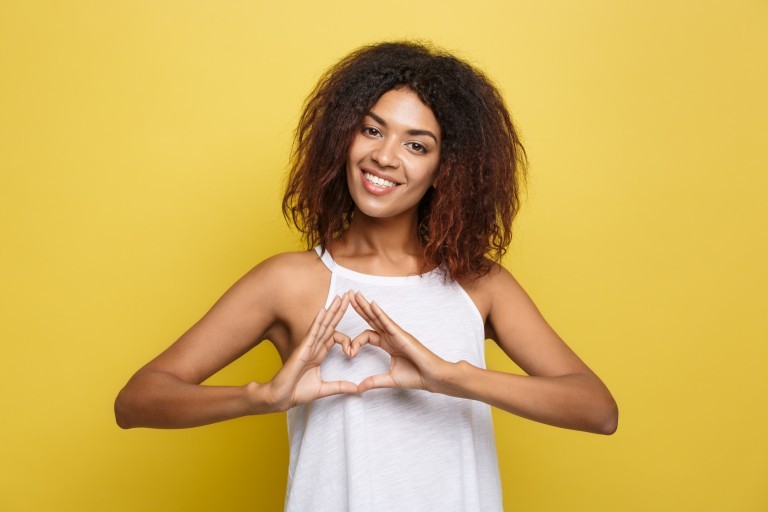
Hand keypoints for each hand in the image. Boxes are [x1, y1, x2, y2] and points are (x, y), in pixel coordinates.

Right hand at [264, 294, 357, 410]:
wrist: (281, 398)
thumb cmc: (297, 392)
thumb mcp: (324, 389)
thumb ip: (341, 386)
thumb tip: (357, 389)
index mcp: (319, 354)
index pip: (334, 335)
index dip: (344, 330)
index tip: (351, 335)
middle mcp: (314, 347)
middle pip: (329, 325)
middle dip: (339, 310)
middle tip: (349, 295)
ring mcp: (308, 346)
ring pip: (322, 325)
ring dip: (331, 310)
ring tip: (340, 297)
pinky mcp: (302, 349)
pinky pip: (312, 333)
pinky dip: (318, 321)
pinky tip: (323, 310)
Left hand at [348, 291, 449, 393]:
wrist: (433, 378)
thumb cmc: (416, 376)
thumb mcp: (389, 379)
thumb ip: (373, 382)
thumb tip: (358, 389)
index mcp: (388, 344)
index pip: (367, 335)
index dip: (355, 342)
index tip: (349, 353)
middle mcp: (391, 336)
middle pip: (372, 319)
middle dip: (359, 307)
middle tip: (348, 295)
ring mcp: (397, 334)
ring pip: (378, 317)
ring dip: (365, 305)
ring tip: (355, 294)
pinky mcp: (402, 335)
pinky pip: (388, 322)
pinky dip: (379, 313)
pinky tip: (371, 304)